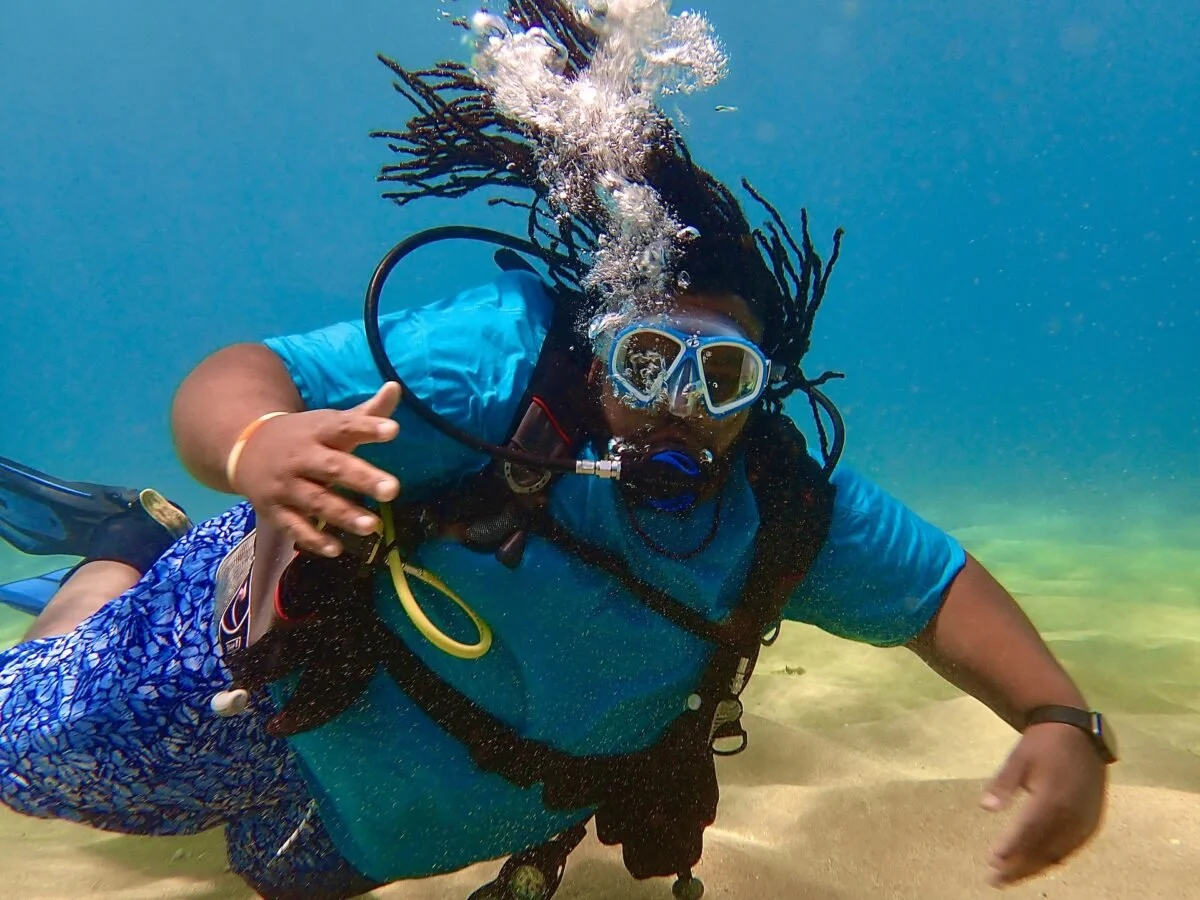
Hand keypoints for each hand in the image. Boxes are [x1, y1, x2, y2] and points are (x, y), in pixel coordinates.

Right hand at [234, 382, 402, 556]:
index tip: (393, 431)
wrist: (245, 447)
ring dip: (343, 515)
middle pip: (333, 468)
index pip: (345, 426)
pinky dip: (314, 539)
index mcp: (319, 431)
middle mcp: (301, 457)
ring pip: (316, 501)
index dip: (368, 428)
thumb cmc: (305, 437)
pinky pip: (295, 527)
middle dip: (362, 478)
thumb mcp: (331, 422)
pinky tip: (337, 550)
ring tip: (373, 526)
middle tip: (393, 490)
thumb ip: (366, 413)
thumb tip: (396, 387)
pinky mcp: (274, 510)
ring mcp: (286, 485)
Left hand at [981, 722, 1106, 886]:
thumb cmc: (1042, 744)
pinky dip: (1051, 859)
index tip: (991, 861)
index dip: (1010, 848)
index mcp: (1053, 796)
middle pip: (1042, 848)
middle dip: (1018, 866)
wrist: (1078, 733)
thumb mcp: (1018, 758)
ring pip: (1057, 853)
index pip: (1028, 830)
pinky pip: (1071, 848)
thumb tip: (985, 806)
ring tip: (1009, 878)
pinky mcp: (1092, 822)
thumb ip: (1003, 783)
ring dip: (1033, 868)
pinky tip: (1035, 866)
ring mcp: (1085, 820)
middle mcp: (1072, 813)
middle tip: (994, 879)